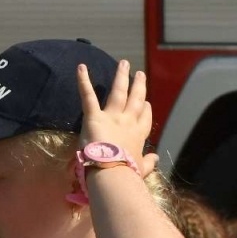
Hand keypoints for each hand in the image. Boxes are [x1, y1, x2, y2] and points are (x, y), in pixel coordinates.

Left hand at [78, 60, 157, 175]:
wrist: (112, 172)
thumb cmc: (126, 174)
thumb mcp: (141, 169)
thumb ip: (148, 163)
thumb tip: (155, 159)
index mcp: (137, 136)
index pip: (144, 119)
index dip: (145, 110)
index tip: (146, 103)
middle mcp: (128, 122)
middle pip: (135, 100)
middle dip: (138, 86)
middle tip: (140, 74)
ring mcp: (112, 117)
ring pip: (118, 92)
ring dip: (121, 76)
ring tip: (123, 63)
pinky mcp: (94, 117)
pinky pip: (88, 96)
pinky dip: (83, 81)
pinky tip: (81, 68)